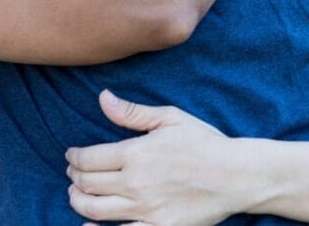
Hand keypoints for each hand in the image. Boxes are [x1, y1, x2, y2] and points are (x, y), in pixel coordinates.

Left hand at [65, 90, 238, 225]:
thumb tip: (102, 98)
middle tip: (73, 174)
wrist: (236, 176)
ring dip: (78, 201)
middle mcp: (135, 182)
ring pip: (94, 210)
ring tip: (76, 195)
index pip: (88, 158)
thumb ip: (133, 112)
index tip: (71, 156)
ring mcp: (144, 209)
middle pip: (87, 183)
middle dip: (74, 177)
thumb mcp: (170, 118)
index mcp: (136, 153)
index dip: (74, 158)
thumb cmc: (205, 143)